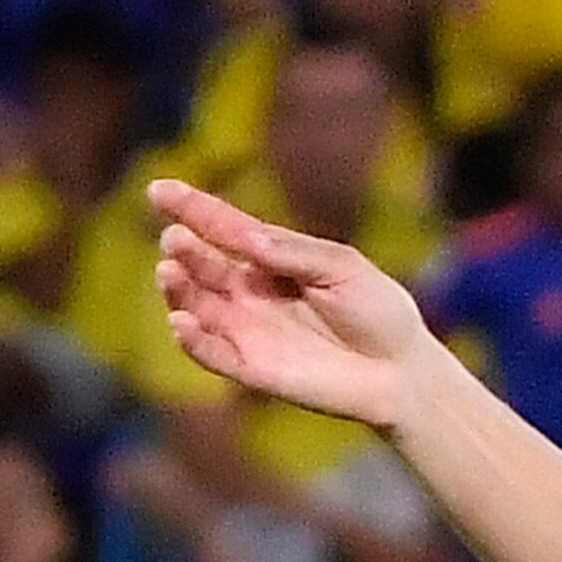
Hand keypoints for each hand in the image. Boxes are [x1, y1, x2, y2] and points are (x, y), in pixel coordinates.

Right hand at [153, 179, 444, 433]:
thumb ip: (293, 253)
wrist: (401, 371)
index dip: (191, 208)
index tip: (159, 190)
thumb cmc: (377, 311)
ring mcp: (247, 330)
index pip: (224, 229)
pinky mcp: (253, 370)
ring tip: (170, 272)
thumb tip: (247, 237)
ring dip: (178, 289)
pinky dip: (192, 340)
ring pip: (196, 306)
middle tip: (176, 239)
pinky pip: (212, 354)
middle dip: (183, 249)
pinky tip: (181, 321)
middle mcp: (250, 292)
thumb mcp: (341, 267)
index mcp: (270, 259)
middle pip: (203, 265)